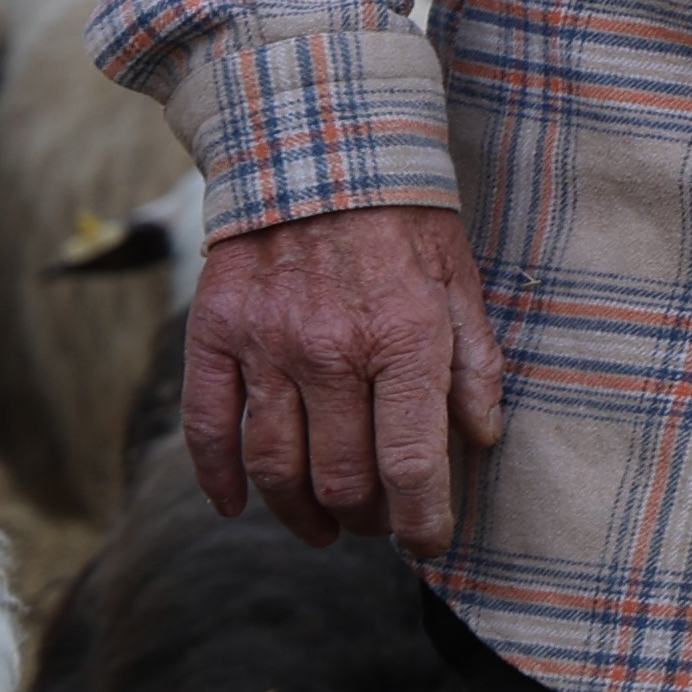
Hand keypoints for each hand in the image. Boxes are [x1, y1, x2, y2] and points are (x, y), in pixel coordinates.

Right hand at [182, 203, 506, 560]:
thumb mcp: (461, 286)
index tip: (428, 545)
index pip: (412, 465)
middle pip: (341, 479)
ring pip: (277, 467)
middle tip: (378, 523)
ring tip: (325, 527)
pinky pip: (208, 428)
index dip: (423, 523)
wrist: (317, 146)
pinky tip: (238, 506)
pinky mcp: (214, 335)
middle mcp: (331, 352)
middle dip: (366, 519)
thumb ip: (474, 367)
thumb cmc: (404, 222)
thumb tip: (482, 438)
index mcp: (403, 342)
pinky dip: (220, 480)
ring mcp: (265, 347)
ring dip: (301, 514)